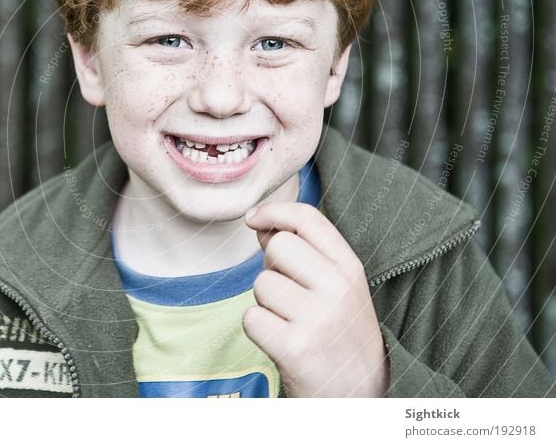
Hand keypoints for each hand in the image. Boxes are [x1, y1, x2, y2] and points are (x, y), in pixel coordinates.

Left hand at [242, 202, 388, 396]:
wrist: (359, 398)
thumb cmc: (340, 336)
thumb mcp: (338, 288)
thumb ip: (305, 253)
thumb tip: (261, 225)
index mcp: (350, 268)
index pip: (308, 218)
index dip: (274, 211)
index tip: (254, 218)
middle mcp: (338, 288)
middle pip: (279, 245)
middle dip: (271, 266)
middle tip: (288, 294)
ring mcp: (318, 318)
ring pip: (261, 283)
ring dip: (265, 303)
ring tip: (290, 322)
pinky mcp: (295, 347)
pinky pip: (251, 318)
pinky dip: (258, 330)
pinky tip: (281, 341)